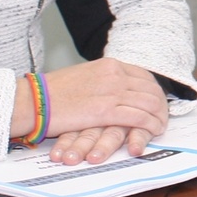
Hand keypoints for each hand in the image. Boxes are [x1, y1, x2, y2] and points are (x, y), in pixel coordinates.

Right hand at [15, 59, 165, 163]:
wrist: (33, 100)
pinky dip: (150, 125)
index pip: (144, 76)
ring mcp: (111, 91)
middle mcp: (114, 75)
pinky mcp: (105, 110)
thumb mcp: (84, 77)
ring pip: (149, 103)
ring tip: (160, 127)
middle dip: (161, 105)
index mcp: (109, 65)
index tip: (157, 103)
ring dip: (158, 117)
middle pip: (151, 89)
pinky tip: (153, 131)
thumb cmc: (52, 93)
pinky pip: (138, 117)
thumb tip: (115, 89)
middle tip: (162, 117)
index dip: (154, 91)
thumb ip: (103, 80)